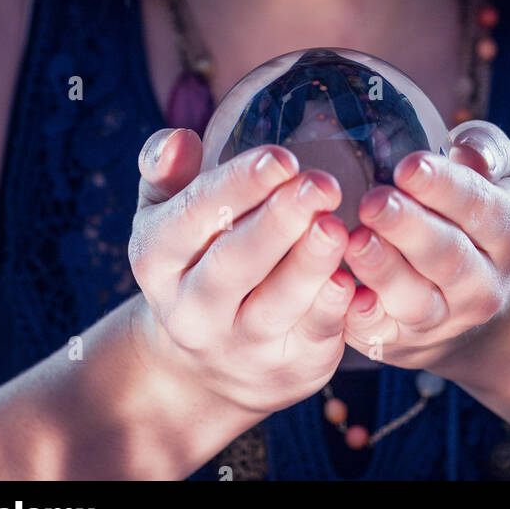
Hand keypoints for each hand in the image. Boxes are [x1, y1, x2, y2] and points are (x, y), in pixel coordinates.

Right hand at [128, 127, 357, 416]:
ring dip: (308, 265)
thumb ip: (166, 171)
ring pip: (275, 306)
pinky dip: (333, 308)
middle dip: (278, 222)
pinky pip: (312, 337)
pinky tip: (352, 277)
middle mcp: (192, 309)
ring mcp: (240, 345)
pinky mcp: (288, 369)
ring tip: (336, 227)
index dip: (238, 185)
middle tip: (321, 184)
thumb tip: (178, 139)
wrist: (207, 363)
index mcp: (157, 258)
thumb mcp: (167, 214)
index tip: (281, 158)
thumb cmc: (196, 258)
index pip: (192, 216)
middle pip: (233, 264)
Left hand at [340, 122, 509, 373]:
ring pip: (416, 301)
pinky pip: (381, 334)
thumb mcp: (497, 175)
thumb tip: (464, 149)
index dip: (444, 187)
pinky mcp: (406, 342)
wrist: (474, 290)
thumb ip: (486, 150)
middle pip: (448, 258)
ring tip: (354, 240)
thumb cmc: (474, 211)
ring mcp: (446, 319)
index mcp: (509, 232)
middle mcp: (484, 283)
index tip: (407, 165)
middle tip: (373, 202)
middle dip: (408, 228)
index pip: (480, 208)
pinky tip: (340, 290)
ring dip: (383, 272)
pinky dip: (361, 317)